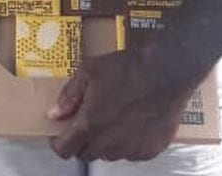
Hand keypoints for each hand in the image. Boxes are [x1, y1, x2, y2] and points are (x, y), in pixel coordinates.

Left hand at [47, 46, 198, 162]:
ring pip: (109, 154)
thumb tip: (54, 113)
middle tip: (86, 119)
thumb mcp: (90, 70)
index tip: (59, 133)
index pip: (65, 150)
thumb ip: (69, 94)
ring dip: (104, 141)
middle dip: (81, 140)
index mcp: (91, 124)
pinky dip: (126, 142)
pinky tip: (131, 121)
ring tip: (111, 117)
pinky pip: (131, 153)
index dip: (58, 143)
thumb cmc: (128, 68)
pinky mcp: (151, 150)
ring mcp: (131, 149)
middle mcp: (109, 143)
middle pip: (86, 154)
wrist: (167, 72)